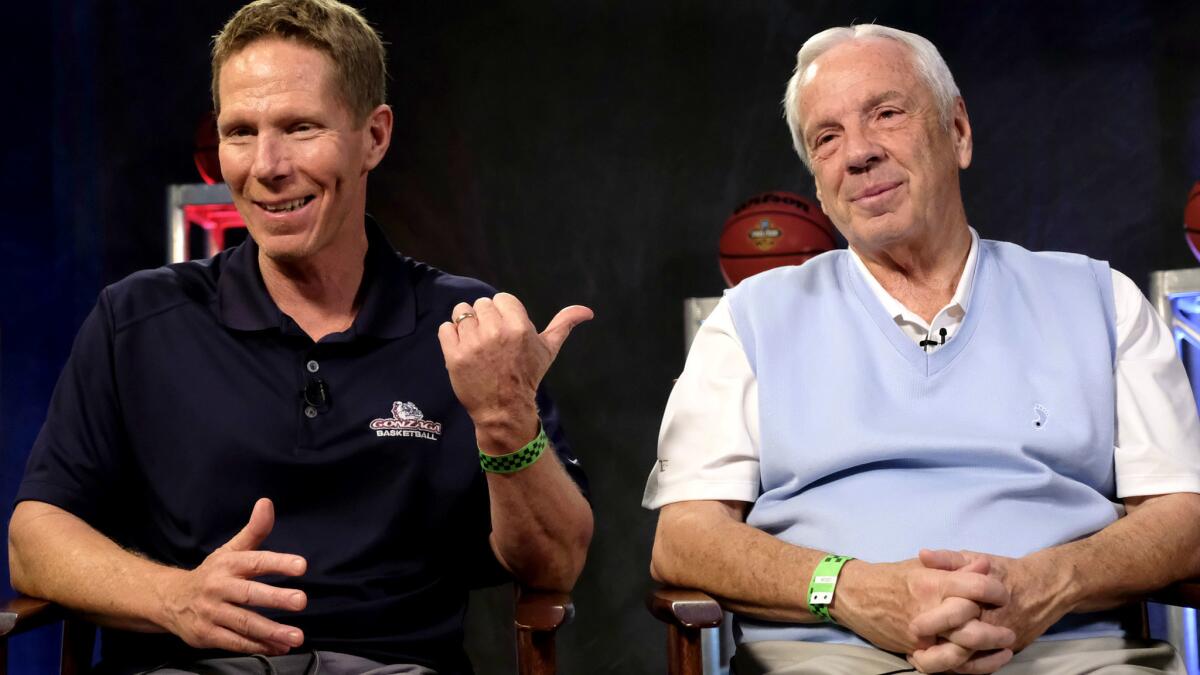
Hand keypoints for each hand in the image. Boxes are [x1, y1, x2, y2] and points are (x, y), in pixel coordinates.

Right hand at [156, 498, 307, 654]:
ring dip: (272, 631)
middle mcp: (219, 588)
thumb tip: (267, 503)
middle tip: (301, 601)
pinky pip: (235, 643)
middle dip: (276, 598)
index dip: (278, 562)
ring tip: (297, 636)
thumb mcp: (230, 550)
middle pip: (249, 594)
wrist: (169, 600)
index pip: (255, 561)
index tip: (301, 565)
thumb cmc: (211, 574)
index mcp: (227, 564)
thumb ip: (254, 530)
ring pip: (244, 623)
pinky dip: (259, 646)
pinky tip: (279, 647)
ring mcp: (212, 613)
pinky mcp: (207, 635)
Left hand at [438, 293, 592, 449]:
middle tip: (491, 340)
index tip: (505, 331)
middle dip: (485, 319)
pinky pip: (445, 328)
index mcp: (520, 327)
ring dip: (466, 324)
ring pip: (462, 312)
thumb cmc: (527, 377)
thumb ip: (564, 324)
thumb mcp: (548, 349)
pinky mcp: (453, 355)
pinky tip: (463, 349)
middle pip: (481, 304)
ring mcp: (473, 344)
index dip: (503, 313)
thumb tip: (587, 311)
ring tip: (475, 342)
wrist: (504, 409)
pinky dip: (451, 336)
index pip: (502, 299)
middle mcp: (496, 332)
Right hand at [830, 557, 1012, 669]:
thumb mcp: (922, 566)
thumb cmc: (891, 577)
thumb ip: (954, 565)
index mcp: (930, 584)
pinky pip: (948, 665)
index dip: (995, 590)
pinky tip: (988, 660)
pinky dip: (972, 666)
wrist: (855, 596)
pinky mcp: (915, 652)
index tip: (1002, 592)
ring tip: (1005, 644)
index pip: (975, 587)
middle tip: (1009, 624)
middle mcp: (927, 611)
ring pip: (963, 649)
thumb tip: (985, 564)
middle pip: (972, 624)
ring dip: (988, 649)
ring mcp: (921, 636)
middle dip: (995, 626)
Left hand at [917, 549, 1071, 654]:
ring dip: (944, 664)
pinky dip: (961, 668)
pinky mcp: (1006, 651)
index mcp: (980, 599)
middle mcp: (991, 624)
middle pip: (961, 646)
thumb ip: (948, 559)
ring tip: (921, 659)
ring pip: (969, 662)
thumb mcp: (974, 558)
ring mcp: (999, 641)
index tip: (912, 625)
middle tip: (914, 652)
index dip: (932, 622)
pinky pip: (981, 666)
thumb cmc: (1004, 571)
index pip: (954, 614)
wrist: (1044, 588)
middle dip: (935, 653)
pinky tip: (943, 663)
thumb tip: (923, 555)